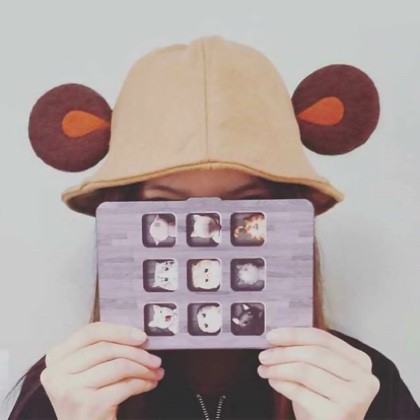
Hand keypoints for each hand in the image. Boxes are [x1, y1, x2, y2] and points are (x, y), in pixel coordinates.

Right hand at [40, 321, 163, 419]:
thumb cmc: (87, 401)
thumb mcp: (85, 371)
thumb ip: (101, 350)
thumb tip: (136, 336)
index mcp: (56, 358)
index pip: (90, 332)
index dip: (119, 331)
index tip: (141, 336)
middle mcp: (57, 373)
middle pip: (107, 348)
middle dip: (137, 352)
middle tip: (155, 359)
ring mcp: (71, 390)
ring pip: (119, 366)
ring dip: (143, 368)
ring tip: (155, 371)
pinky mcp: (89, 406)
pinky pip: (125, 385)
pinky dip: (143, 383)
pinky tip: (150, 384)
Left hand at [257, 327, 379, 419]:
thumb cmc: (324, 401)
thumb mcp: (321, 373)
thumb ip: (307, 353)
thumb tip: (277, 337)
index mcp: (360, 361)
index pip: (323, 338)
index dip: (294, 334)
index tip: (271, 336)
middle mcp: (364, 379)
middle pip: (314, 354)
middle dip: (283, 352)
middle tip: (263, 355)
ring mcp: (353, 399)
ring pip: (305, 371)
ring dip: (279, 368)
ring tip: (264, 369)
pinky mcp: (338, 416)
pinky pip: (300, 392)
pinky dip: (282, 384)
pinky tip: (273, 381)